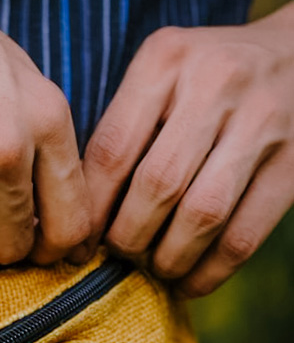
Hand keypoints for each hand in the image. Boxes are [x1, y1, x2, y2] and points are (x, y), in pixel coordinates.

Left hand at [80, 2, 293, 296]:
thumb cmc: (204, 81)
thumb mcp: (160, 78)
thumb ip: (122, 131)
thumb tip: (78, 220)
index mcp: (165, 60)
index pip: (112, 152)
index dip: (91, 213)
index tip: (79, 247)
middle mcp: (216, 82)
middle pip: (157, 186)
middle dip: (129, 238)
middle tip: (121, 256)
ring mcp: (263, 120)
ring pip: (202, 215)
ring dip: (169, 259)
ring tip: (156, 269)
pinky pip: (244, 235)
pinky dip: (210, 271)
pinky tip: (191, 282)